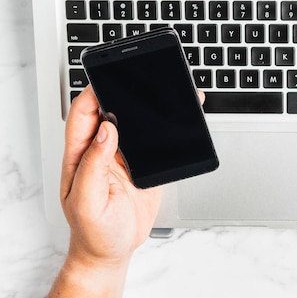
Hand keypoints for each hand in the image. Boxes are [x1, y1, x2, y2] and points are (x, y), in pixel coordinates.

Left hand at [49, 86, 161, 297]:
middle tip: (144, 78)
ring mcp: (124, 156)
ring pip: (136, 122)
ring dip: (150, 108)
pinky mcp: (145, 165)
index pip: (83, 114)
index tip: (110, 80)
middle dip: (124, 91)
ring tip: (168, 91)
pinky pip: (157, 141)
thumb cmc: (93, 231)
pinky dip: (169, 128)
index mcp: (81, 154)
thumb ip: (92, 164)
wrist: (114, 252)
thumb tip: (105, 130)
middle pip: (111, 110)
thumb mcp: (86, 200)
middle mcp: (102, 150)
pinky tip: (181, 119)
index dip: (93, 94)